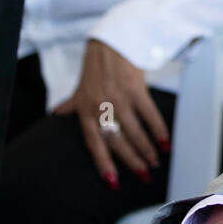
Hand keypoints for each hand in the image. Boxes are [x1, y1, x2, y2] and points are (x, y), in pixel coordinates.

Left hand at [54, 38, 168, 188]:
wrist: (111, 42)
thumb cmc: (96, 67)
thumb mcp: (80, 87)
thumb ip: (71, 104)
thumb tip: (57, 113)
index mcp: (85, 111)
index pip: (94, 143)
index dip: (103, 163)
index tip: (113, 181)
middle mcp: (100, 108)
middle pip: (117, 141)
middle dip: (132, 162)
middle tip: (144, 176)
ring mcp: (118, 98)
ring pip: (134, 131)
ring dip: (146, 150)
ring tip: (155, 162)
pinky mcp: (135, 89)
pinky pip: (149, 115)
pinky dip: (158, 130)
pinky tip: (165, 142)